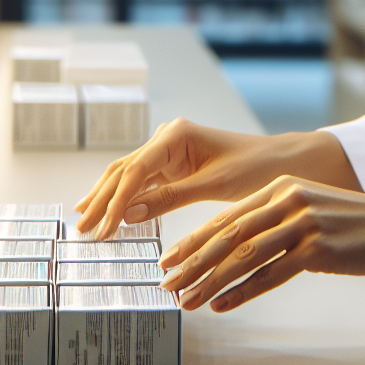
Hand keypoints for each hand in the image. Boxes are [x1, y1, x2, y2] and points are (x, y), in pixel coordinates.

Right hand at [73, 119, 360, 238]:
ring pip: (127, 176)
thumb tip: (127, 214)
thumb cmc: (256, 167)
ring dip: (107, 200)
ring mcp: (167, 151)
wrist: (283, 162)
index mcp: (175, 135)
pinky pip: (143, 184)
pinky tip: (110, 215)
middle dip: (101, 200)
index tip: (102, 229)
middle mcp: (165, 138)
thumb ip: (169, 198)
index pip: (134, 171)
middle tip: (81, 229)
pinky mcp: (173, 165)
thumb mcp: (214, 186)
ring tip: (84, 221)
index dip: (114, 202)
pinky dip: (126, 201)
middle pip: (123, 171)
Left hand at [157, 176, 364, 312]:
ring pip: (243, 256)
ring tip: (187, 299)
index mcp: (282, 187)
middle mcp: (288, 199)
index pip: (228, 216)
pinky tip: (222, 304)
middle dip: (192, 261)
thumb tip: (242, 247)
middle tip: (167, 281)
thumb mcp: (313, 210)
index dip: (195, 240)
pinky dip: (242, 292)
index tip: (171, 259)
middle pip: (228, 235)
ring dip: (210, 280)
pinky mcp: (318, 248)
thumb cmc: (360, 225)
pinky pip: (271, 274)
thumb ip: (279, 220)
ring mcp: (302, 223)